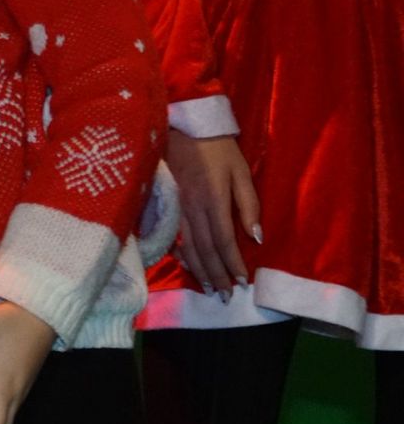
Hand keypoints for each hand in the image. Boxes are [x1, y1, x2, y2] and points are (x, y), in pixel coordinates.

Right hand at [165, 130, 260, 297]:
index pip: (224, 241)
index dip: (233, 264)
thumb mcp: (241, 171)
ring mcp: (177, 208)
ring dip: (199, 271)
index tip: (243, 283)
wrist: (182, 127)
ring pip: (187, 246)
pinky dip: (181, 255)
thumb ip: (249, 204)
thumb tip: (257, 237)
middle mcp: (192, 209)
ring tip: (210, 289)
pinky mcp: (168, 205)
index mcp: (213, 200)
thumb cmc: (218, 149)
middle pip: (204, 250)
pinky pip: (174, 236)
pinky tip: (187, 267)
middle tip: (226, 296)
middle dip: (216, 275)